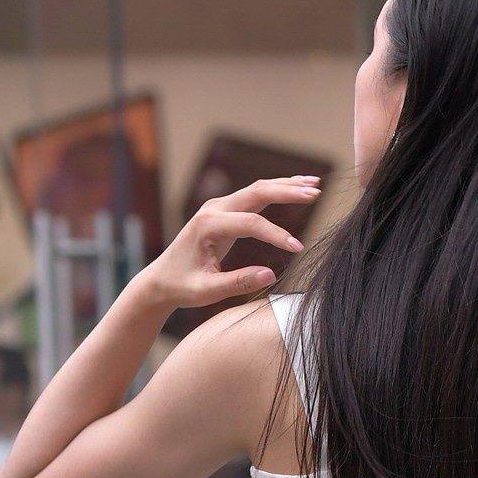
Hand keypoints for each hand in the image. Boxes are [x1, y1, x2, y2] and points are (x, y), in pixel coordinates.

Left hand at [140, 177, 320, 314]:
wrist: (161, 279)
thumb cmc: (182, 286)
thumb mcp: (207, 291)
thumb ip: (238, 283)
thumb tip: (271, 275)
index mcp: (208, 226)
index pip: (250, 223)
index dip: (276, 235)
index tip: (297, 249)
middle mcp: (213, 209)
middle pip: (256, 192)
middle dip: (287, 192)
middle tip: (316, 193)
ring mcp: (219, 207)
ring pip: (257, 189)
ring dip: (286, 186)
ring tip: (315, 186)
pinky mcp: (225, 211)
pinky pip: (254, 196)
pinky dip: (277, 191)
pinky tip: (297, 189)